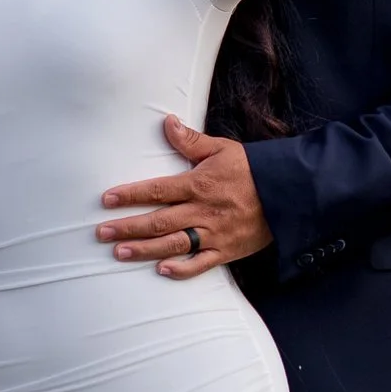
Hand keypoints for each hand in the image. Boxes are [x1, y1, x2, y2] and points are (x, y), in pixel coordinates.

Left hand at [98, 118, 274, 276]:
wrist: (289, 193)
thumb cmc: (252, 168)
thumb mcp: (221, 148)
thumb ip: (191, 140)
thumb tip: (167, 122)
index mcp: (199, 184)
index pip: (157, 190)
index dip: (130, 195)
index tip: (107, 200)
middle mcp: (203, 210)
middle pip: (158, 221)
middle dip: (127, 227)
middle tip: (101, 232)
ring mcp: (214, 233)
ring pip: (173, 244)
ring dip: (144, 250)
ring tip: (119, 252)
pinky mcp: (227, 250)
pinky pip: (200, 263)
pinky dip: (181, 269)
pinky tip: (160, 270)